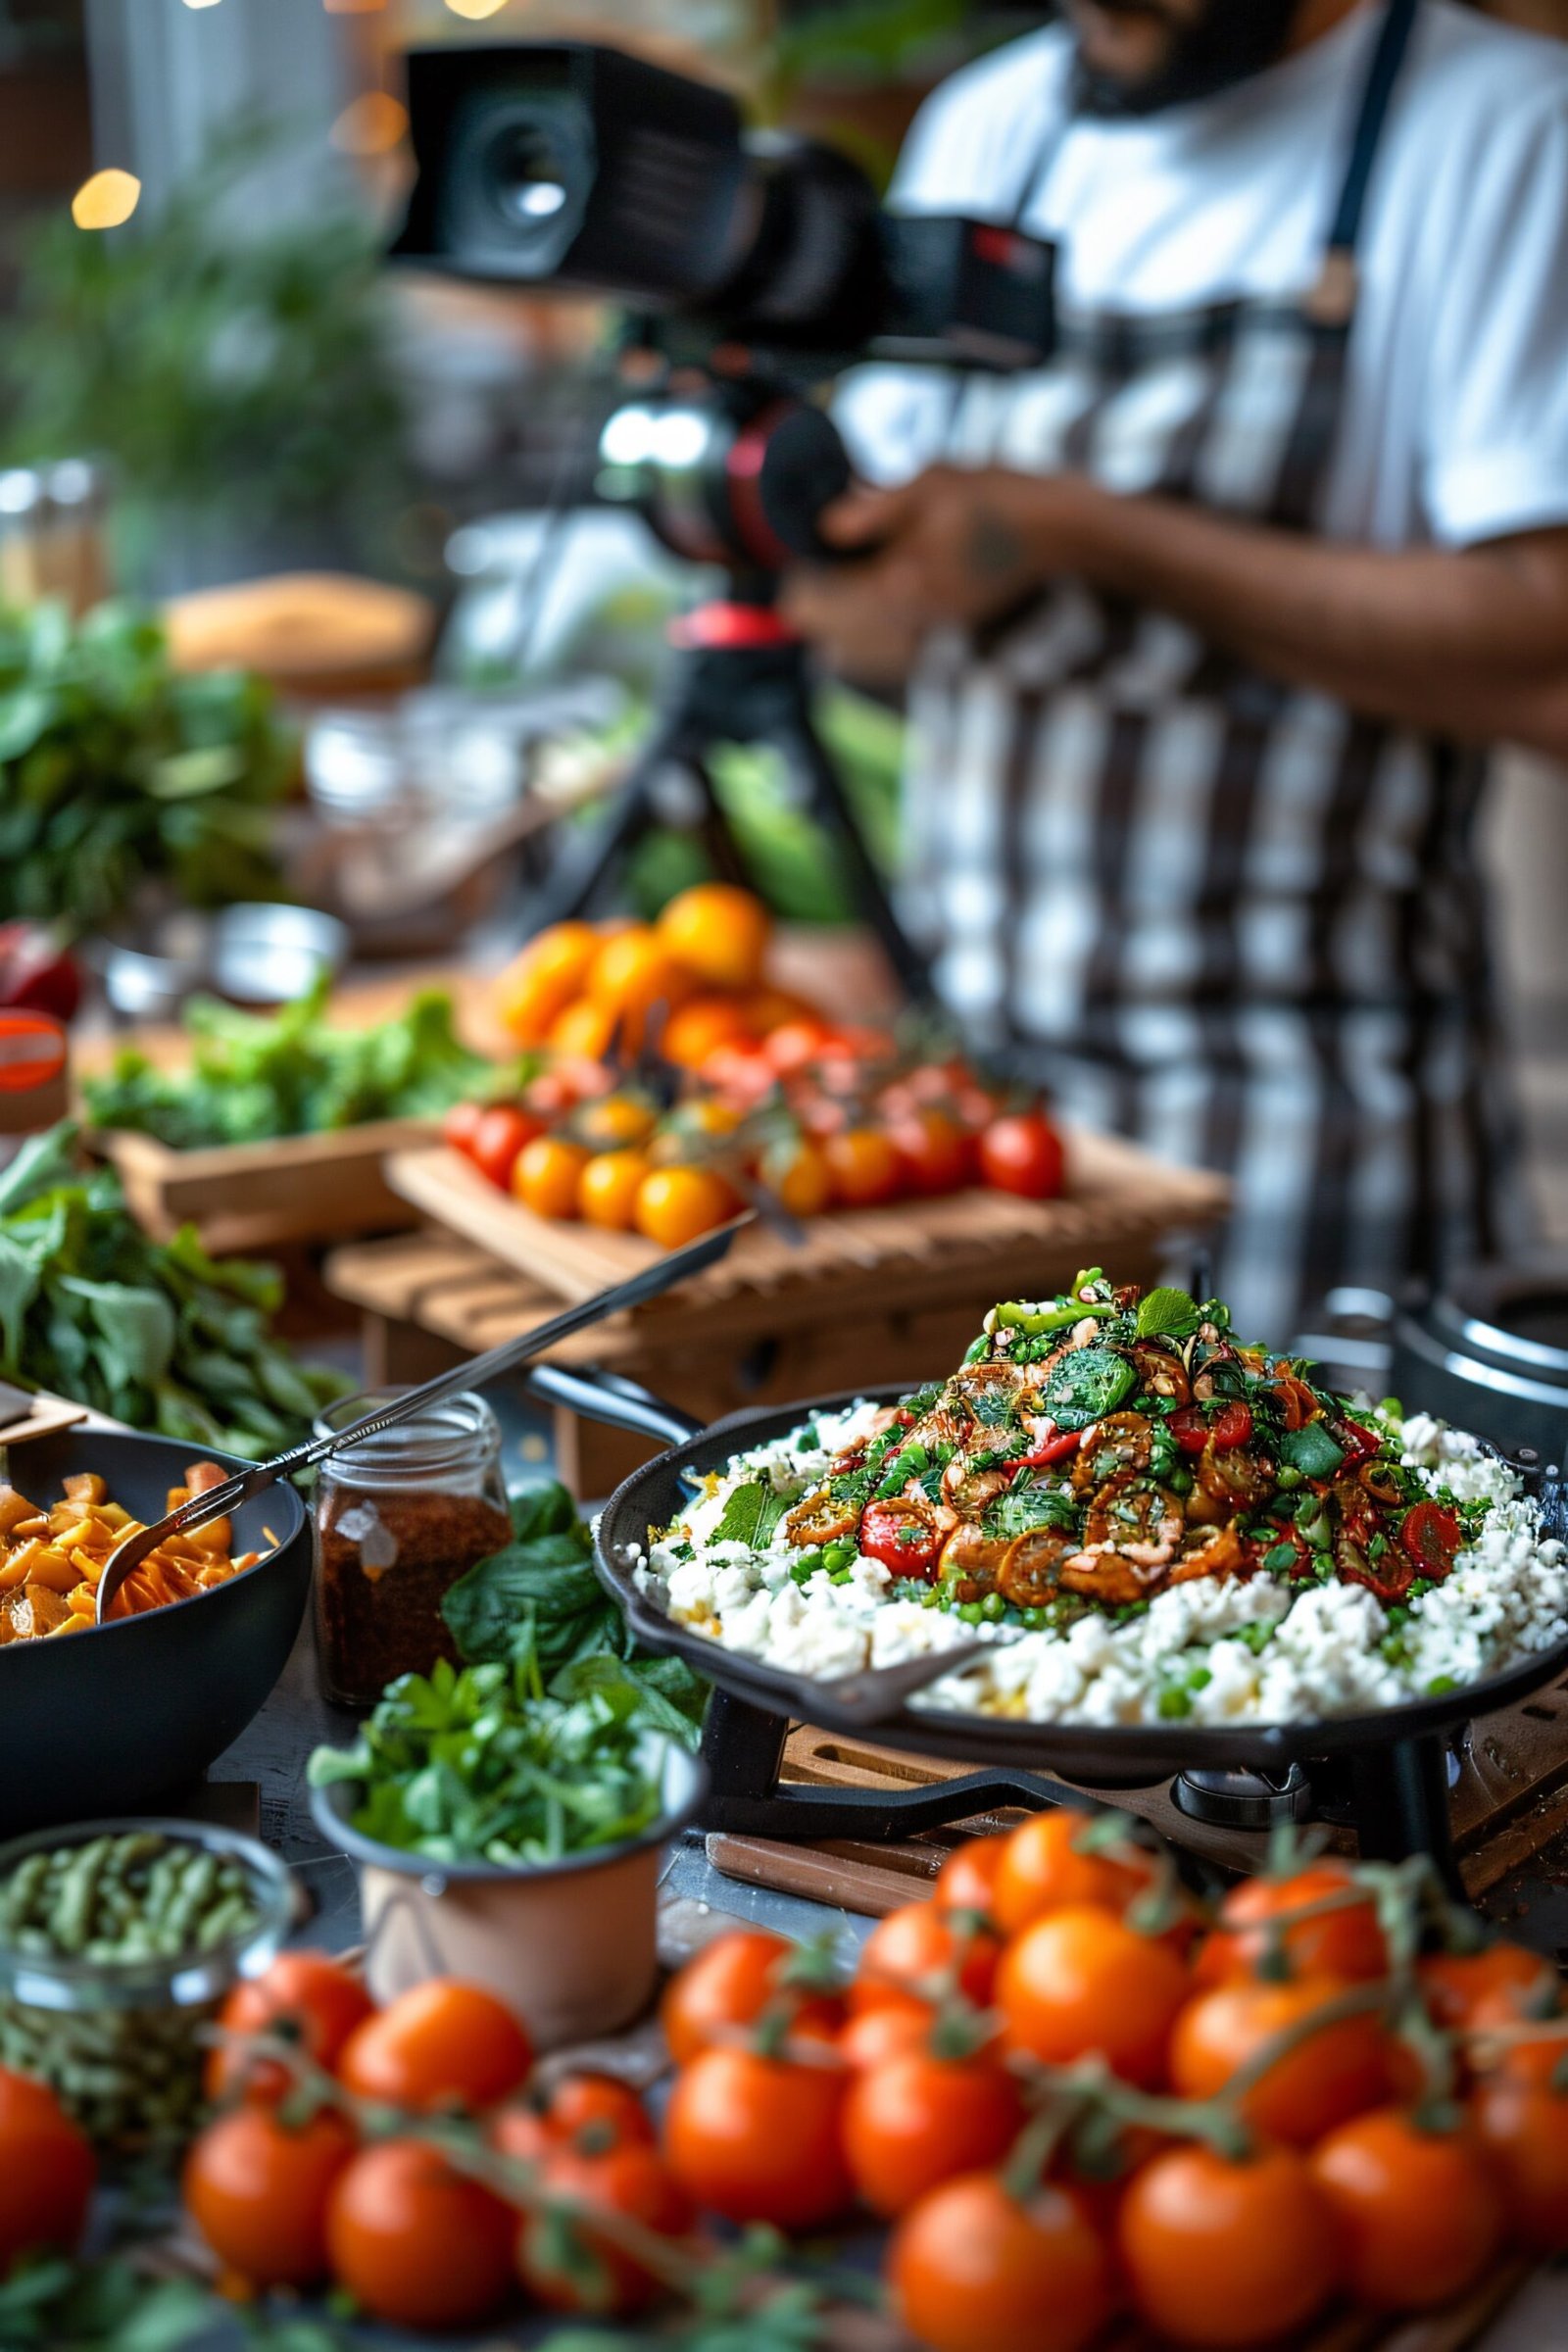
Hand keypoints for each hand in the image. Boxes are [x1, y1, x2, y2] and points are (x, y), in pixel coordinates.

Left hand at [781, 465, 1090, 678]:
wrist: (1062, 534)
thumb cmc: (1000, 501)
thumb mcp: (930, 485)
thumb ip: (872, 510)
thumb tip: (826, 526)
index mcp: (899, 587)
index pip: (814, 605)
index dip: (799, 578)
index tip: (806, 552)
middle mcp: (910, 625)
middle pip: (826, 640)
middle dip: (814, 605)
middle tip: (820, 567)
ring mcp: (929, 639)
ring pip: (852, 656)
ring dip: (837, 626)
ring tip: (844, 587)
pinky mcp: (945, 642)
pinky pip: (885, 657)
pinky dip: (866, 638)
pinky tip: (878, 604)